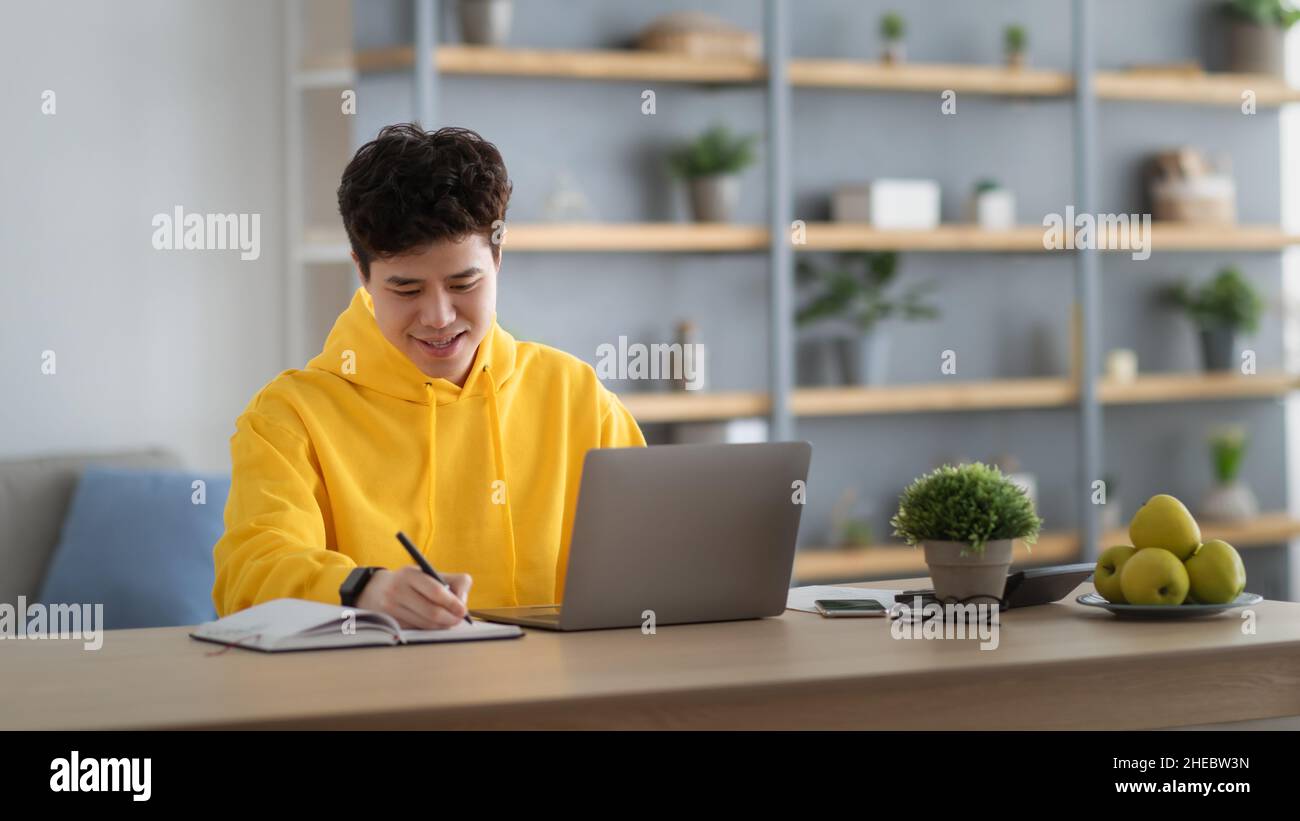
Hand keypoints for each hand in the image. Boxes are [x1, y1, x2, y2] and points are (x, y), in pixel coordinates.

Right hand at [355, 567, 472, 628]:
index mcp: (410, 574)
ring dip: (441, 625)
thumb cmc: (412, 582)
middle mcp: (397, 590)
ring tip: (449, 621)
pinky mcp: (390, 622)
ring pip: (425, 623)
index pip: (436, 591)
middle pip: (431, 611)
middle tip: (459, 619)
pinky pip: (416, 629)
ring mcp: (391, 608)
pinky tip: (433, 623)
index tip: (463, 610)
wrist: (376, 590)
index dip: (452, 603)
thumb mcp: (429, 573)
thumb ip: (454, 581)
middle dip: (450, 618)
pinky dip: (429, 628)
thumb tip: (462, 601)